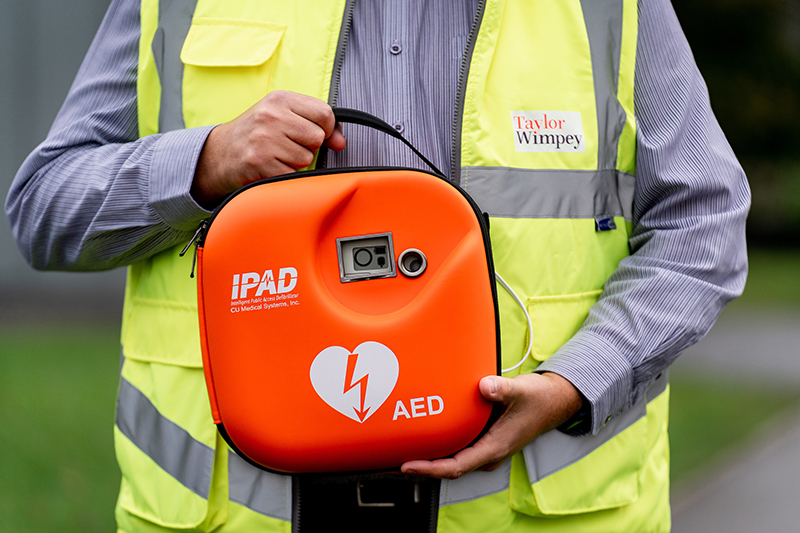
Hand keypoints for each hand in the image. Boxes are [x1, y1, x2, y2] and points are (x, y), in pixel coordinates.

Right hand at [191, 90, 346, 207]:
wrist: (221, 153)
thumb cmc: (257, 133)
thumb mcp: (283, 117)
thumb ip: (317, 124)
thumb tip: (340, 142)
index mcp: (280, 99)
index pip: (324, 113)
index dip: (326, 128)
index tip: (314, 133)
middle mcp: (271, 116)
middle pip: (317, 137)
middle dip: (308, 146)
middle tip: (288, 144)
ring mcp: (264, 139)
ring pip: (306, 158)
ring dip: (296, 162)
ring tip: (277, 154)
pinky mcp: (260, 162)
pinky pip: (292, 173)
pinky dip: (284, 173)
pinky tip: (270, 165)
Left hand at [400, 372, 582, 478]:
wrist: (555, 401)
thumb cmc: (539, 399)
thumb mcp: (521, 391)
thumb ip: (502, 389)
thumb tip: (484, 387)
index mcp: (493, 448)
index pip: (455, 467)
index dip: (429, 469)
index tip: (407, 465)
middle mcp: (486, 453)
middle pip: (448, 466)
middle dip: (422, 464)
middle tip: (391, 455)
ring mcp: (484, 447)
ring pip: (452, 457)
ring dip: (429, 454)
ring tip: (401, 445)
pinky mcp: (483, 438)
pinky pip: (457, 446)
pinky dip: (440, 442)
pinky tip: (425, 431)